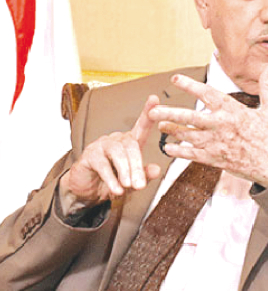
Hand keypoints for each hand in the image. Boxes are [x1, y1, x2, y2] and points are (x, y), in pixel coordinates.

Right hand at [59, 95, 161, 214]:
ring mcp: (102, 146)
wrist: (88, 191)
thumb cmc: (113, 181)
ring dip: (125, 171)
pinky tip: (116, 189)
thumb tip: (157, 169)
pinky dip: (111, 178)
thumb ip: (144, 175)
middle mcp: (116, 140)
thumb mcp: (132, 181)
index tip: (155, 99)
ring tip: (129, 186)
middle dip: (137, 166)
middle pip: (131, 145)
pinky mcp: (89, 156)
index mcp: (130, 143)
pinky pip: (102, 164)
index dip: (147, 112)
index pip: (141, 126)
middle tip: (140, 185)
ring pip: (117, 153)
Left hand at [149, 65, 267, 184]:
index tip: (175, 79)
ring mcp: (217, 144)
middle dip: (169, 112)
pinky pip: (193, 155)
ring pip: (188, 136)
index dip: (189, 85)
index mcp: (234, 111)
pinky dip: (179, 152)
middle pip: (189, 117)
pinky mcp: (216, 160)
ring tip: (159, 125)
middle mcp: (221, 126)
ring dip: (172, 130)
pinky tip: (168, 148)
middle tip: (152, 109)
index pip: (207, 94)